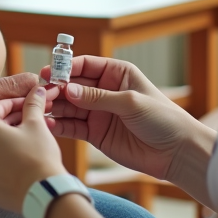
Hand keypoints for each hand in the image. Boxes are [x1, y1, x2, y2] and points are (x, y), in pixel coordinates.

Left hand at [0, 86, 65, 212]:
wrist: (40, 194)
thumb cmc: (37, 156)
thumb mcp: (35, 124)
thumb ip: (32, 104)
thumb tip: (37, 91)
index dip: (18, 105)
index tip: (30, 106)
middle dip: (10, 124)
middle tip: (30, 124)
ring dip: (2, 144)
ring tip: (23, 145)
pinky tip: (14, 164)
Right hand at [43, 55, 203, 180]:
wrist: (176, 152)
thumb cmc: (163, 119)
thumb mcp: (130, 103)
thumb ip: (98, 97)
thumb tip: (69, 90)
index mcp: (117, 74)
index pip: (85, 65)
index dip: (66, 68)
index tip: (49, 72)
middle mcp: (105, 91)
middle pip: (73, 86)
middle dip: (57, 89)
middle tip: (41, 94)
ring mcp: (98, 112)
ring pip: (69, 106)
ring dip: (55, 107)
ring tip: (40, 110)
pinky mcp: (95, 133)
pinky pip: (73, 126)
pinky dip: (60, 125)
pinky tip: (49, 124)